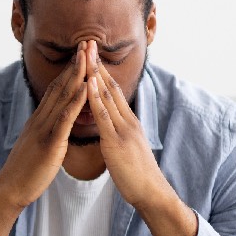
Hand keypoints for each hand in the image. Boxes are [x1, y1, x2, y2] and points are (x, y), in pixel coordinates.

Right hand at [0, 43, 88, 235]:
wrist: (10, 189)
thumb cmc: (25, 172)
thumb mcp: (35, 145)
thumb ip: (45, 131)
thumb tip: (54, 124)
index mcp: (39, 120)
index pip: (56, 89)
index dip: (70, 70)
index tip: (82, 54)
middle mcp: (41, 119)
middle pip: (60, 85)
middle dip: (75, 64)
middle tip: (88, 42)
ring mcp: (44, 129)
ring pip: (63, 97)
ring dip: (77, 75)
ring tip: (89, 56)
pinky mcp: (49, 143)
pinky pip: (64, 118)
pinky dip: (76, 101)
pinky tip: (86, 88)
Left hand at [85, 40, 196, 235]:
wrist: (151, 193)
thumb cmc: (137, 175)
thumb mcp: (127, 148)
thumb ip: (118, 134)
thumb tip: (110, 128)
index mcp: (128, 122)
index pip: (113, 91)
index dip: (101, 71)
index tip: (90, 55)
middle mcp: (127, 120)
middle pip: (110, 86)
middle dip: (97, 64)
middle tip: (86, 42)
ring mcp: (123, 129)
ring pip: (107, 96)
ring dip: (95, 74)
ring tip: (84, 54)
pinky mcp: (116, 141)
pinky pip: (104, 115)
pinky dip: (94, 98)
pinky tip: (87, 84)